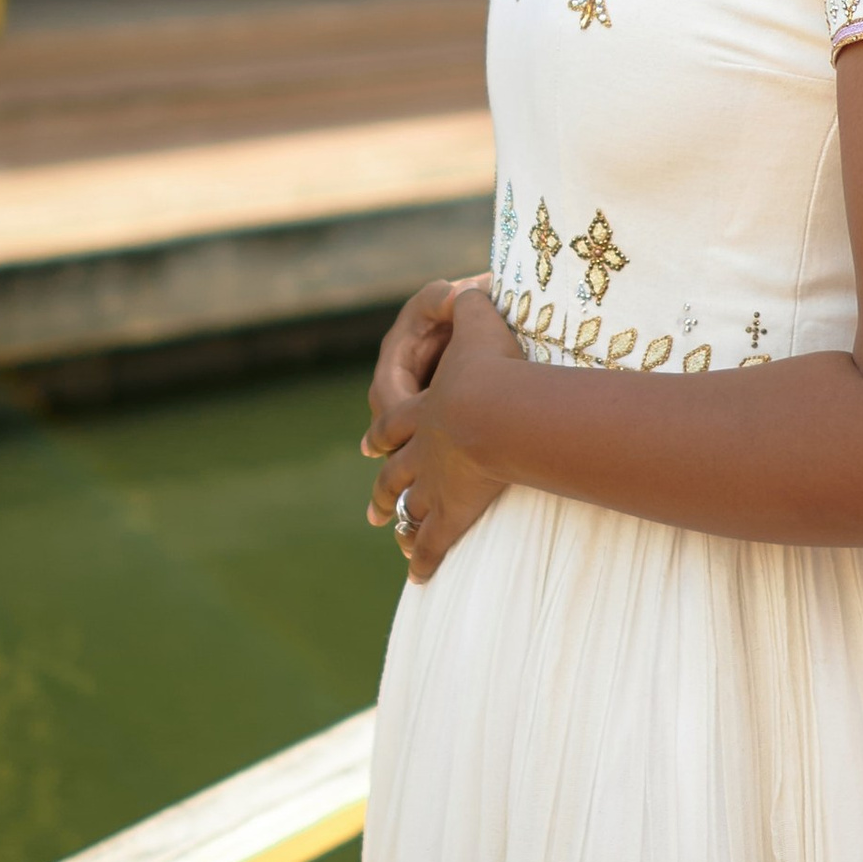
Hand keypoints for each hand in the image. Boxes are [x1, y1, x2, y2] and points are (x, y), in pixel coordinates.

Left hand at [363, 285, 523, 580]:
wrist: (492, 409)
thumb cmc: (491, 365)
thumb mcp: (480, 318)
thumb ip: (472, 302)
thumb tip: (471, 285)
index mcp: (421, 409)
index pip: (395, 420)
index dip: (385, 431)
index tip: (370, 443)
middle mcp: (417, 449)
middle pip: (394, 470)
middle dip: (385, 485)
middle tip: (373, 504)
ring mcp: (432, 482)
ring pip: (411, 506)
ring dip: (402, 521)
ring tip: (395, 535)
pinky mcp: (453, 509)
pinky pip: (438, 539)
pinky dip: (427, 558)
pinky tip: (420, 576)